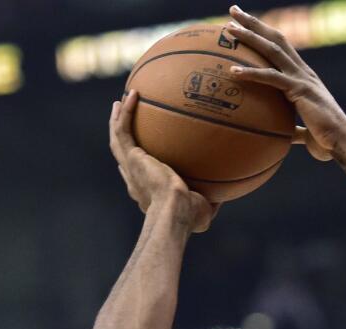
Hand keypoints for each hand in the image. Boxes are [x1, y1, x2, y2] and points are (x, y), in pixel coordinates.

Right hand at [109, 90, 220, 232]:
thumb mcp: (205, 208)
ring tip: (120, 102)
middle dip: (123, 138)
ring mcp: (131, 167)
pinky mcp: (132, 157)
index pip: (136, 176)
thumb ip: (212, 199)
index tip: (140, 153)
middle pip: (123, 154)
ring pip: (118, 139)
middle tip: (124, 121)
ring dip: (118, 120)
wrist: (176, 211)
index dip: (136, 164)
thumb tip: (226, 191)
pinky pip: (124, 130)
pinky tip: (132, 95)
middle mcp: (134, 179)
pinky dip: (126, 113)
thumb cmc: (191, 215)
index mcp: (146, 192)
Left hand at [224, 6, 345, 161]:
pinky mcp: (299, 90)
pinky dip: (251, 73)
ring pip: (271, 50)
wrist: (342, 142)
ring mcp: (301, 78)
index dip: (265, 34)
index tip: (247, 24)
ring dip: (249, 37)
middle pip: (275, 39)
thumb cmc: (326, 139)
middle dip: (254, 23)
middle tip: (233, 10)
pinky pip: (271, 78)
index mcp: (304, 77)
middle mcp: (303, 72)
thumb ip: (294, 129)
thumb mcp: (305, 131)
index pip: (282, 48)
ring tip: (228, 29)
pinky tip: (233, 71)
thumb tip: (285, 137)